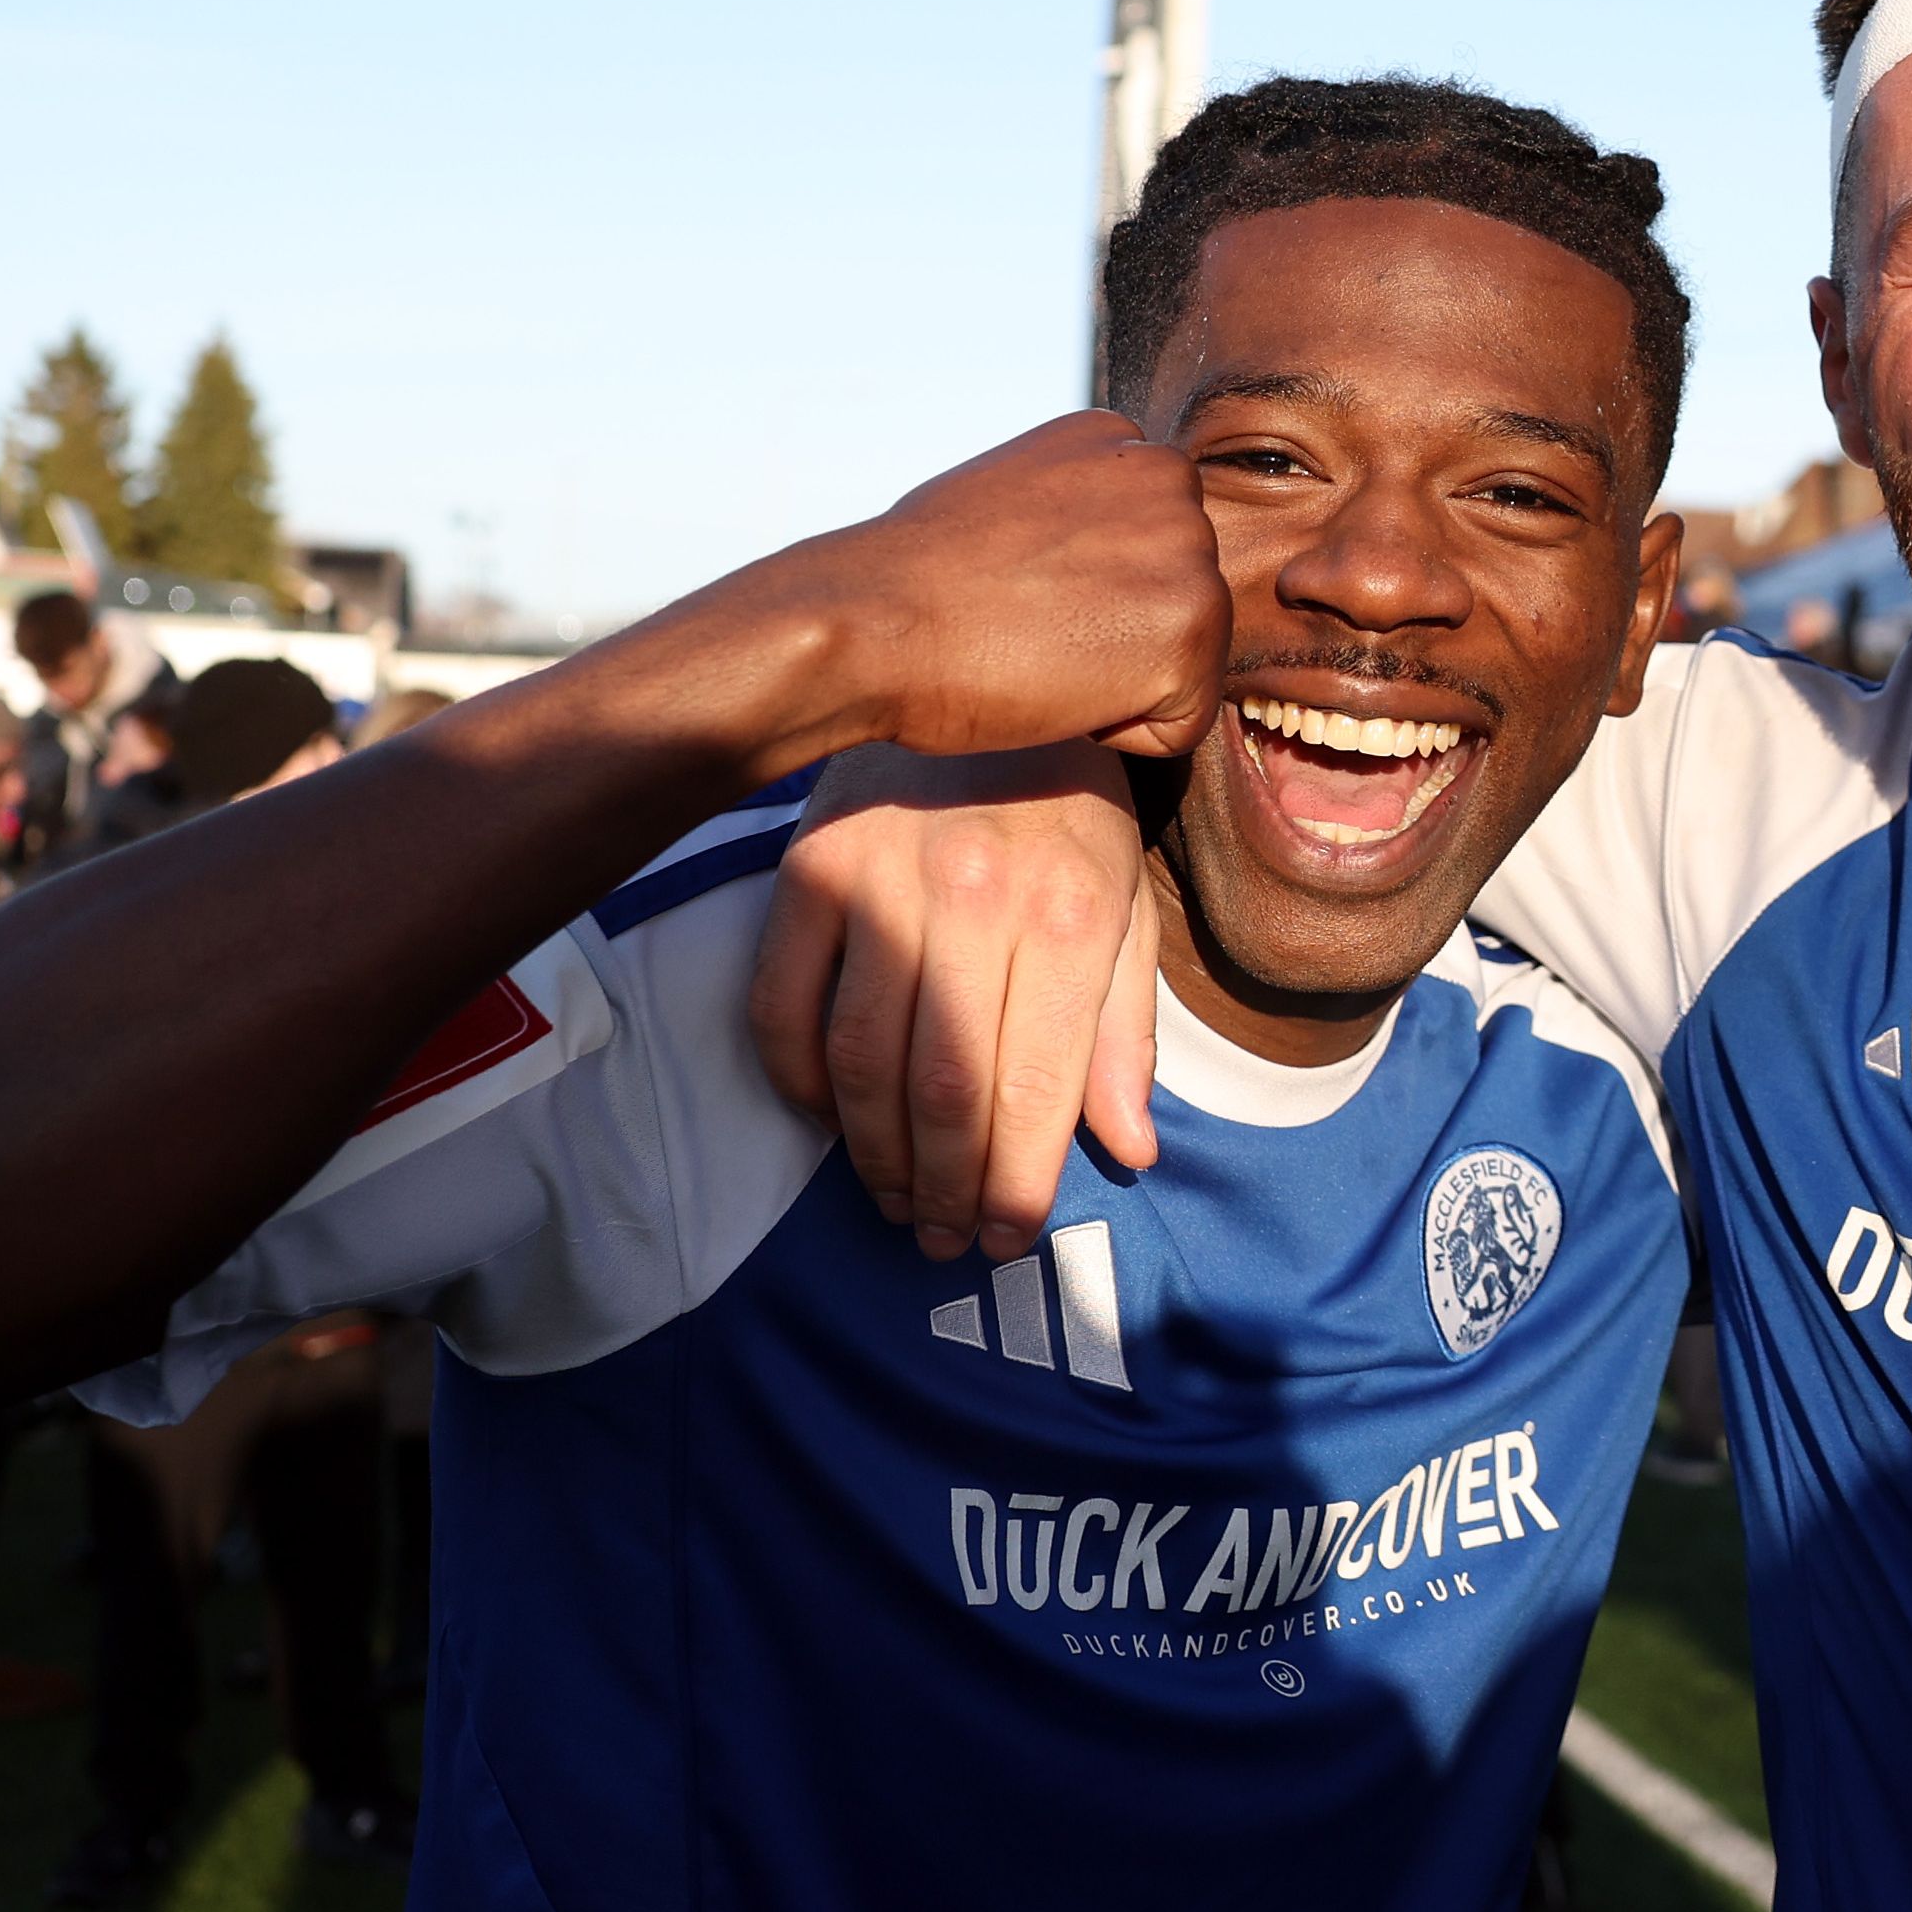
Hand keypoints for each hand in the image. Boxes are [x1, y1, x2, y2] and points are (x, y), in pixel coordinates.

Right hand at [713, 411, 1230, 770]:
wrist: (872, 623)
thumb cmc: (915, 581)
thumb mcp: (1010, 500)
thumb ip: (1076, 512)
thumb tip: (1097, 557)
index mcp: (1126, 444)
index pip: (1152, 557)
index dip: (1085, 600)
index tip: (1019, 593)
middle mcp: (1172, 480)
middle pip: (1182, 607)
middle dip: (1116, 642)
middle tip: (1025, 630)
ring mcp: (1189, 550)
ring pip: (1188, 666)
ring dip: (1120, 688)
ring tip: (1038, 655)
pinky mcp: (1191, 630)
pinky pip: (1181, 726)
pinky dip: (1123, 735)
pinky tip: (1056, 691)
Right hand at [748, 741, 1157, 1258]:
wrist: (984, 672)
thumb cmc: (1067, 808)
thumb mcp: (1127, 906)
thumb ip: (1124, 1031)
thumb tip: (1129, 1150)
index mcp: (1073, 915)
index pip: (1038, 1090)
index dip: (1017, 1184)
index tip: (1003, 1239)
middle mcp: (979, 900)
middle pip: (945, 1091)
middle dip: (942, 1188)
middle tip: (939, 1240)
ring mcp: (884, 881)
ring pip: (860, 1061)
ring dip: (872, 1154)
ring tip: (892, 1199)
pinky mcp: (809, 867)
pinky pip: (781, 1005)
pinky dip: (797, 1081)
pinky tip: (827, 1118)